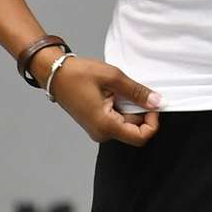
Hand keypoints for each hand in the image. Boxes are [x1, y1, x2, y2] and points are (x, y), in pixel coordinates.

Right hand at [41, 51, 161, 146]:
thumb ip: (137, 92)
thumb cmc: (78, 74)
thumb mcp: (113, 77)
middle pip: (135, 130)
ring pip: (127, 124)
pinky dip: (123, 107)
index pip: (141, 137)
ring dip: (132, 108)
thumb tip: (157, 102)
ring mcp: (98, 129)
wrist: (55, 73)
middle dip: (142, 111)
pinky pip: (118, 119)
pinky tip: (116, 93)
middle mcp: (101, 133)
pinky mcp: (96, 123)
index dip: (153, 122)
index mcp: (105, 126)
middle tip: (135, 91)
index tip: (152, 104)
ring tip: (122, 90)